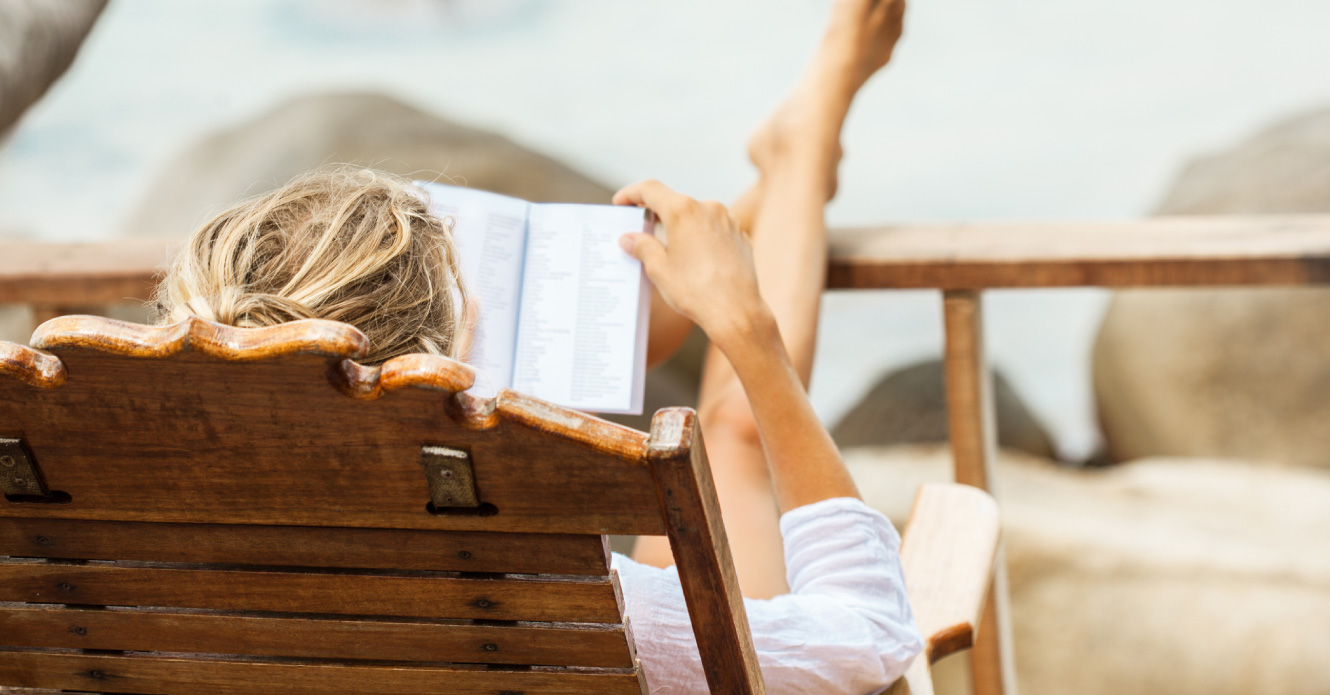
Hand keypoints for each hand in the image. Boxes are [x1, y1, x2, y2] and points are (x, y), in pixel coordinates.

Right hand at [613, 180, 770, 346]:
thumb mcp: (659, 269)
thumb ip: (642, 247)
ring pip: (696, 216)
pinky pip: (713, 229)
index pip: (650, 189)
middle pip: (674, 202)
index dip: (631, 193)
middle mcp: (708, 208)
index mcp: (683, 211)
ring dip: (680, 227)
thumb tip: (629, 239)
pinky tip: (693, 259)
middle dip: (656, 215)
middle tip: (641, 232)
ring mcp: (727, 220)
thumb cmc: (697, 291)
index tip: (621, 202)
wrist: (736, 312)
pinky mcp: (739, 235)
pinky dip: (700, 237)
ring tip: (669, 251)